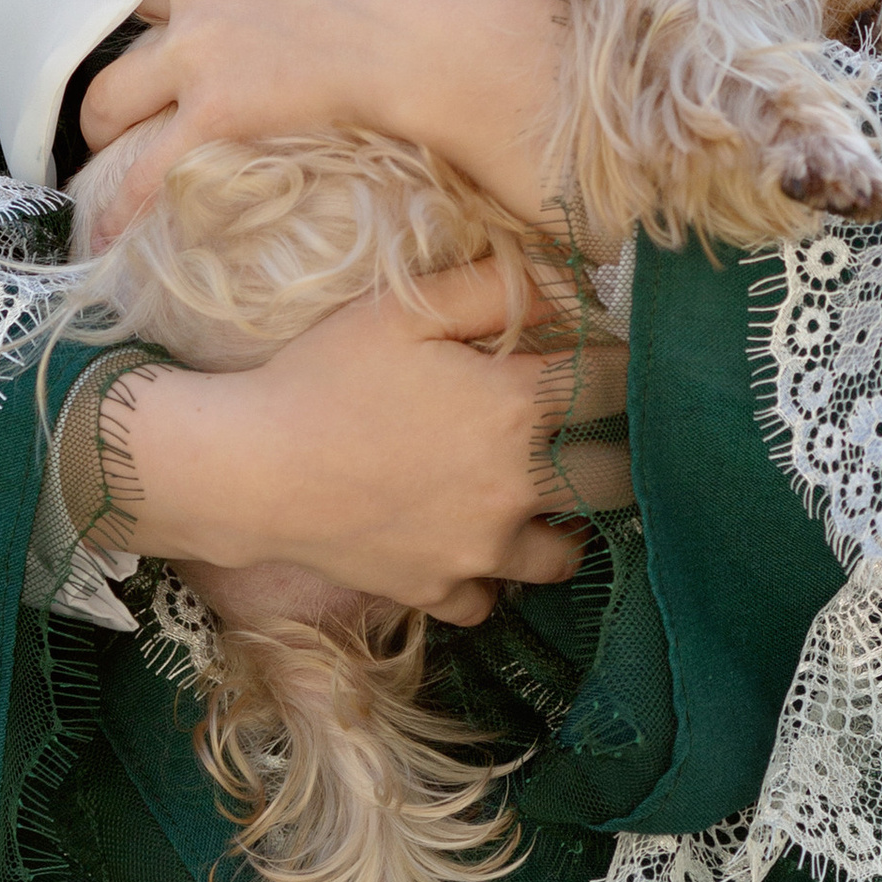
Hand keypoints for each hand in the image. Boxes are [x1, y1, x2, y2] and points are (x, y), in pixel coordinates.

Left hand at [77, 0, 561, 231]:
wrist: (431, 25)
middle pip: (131, 3)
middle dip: (128, 31)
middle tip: (136, 58)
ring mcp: (199, 52)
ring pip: (114, 88)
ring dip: (104, 117)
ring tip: (103, 142)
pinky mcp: (214, 117)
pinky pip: (147, 169)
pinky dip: (122, 203)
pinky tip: (106, 234)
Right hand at [112, 261, 629, 624]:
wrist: (252, 468)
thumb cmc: (325, 374)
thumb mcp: (406, 308)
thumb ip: (494, 286)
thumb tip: (566, 282)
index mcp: (517, 407)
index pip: (617, 386)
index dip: (629, 367)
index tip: (620, 359)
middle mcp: (516, 486)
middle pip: (620, 479)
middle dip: (625, 452)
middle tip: (601, 432)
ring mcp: (479, 549)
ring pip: (565, 554)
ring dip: (567, 525)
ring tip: (545, 498)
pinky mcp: (438, 590)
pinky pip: (489, 599)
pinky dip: (489, 577)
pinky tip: (470, 544)